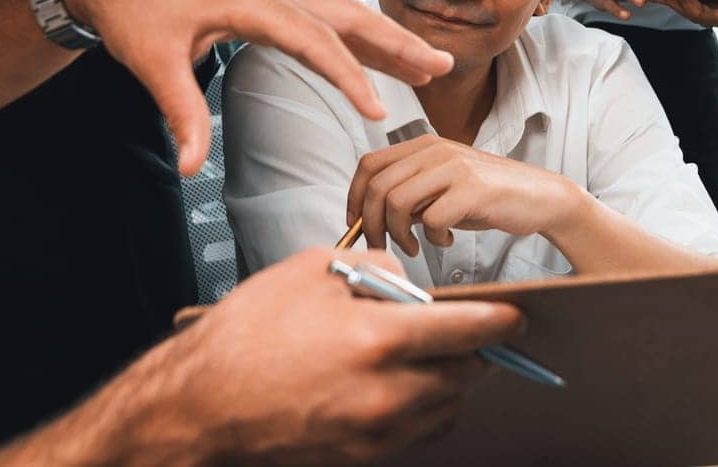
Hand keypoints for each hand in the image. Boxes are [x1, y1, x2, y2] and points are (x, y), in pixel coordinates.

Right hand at [15, 248, 522, 465]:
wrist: (201, 404)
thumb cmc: (247, 334)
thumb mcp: (309, 273)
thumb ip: (373, 269)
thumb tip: (407, 281)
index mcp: (376, 340)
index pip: (467, 331)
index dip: (499, 320)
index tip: (516, 314)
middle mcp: (385, 393)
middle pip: (465, 374)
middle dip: (474, 351)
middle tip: (467, 331)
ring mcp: (375, 432)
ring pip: (445, 407)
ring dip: (450, 380)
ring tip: (428, 355)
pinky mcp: (361, 456)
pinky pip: (417, 432)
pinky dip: (422, 408)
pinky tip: (398, 384)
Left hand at [60, 0, 452, 173]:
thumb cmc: (130, 9)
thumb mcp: (150, 61)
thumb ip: (180, 112)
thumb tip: (191, 166)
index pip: (314, 41)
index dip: (349, 77)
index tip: (377, 110)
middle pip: (348, 14)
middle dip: (397, 42)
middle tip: (440, 67)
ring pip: (341, 11)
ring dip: (385, 37)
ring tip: (427, 63)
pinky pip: (322, 14)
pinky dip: (356, 33)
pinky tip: (376, 50)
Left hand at [347, 135, 582, 254]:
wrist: (540, 197)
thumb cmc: (488, 197)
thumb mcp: (442, 187)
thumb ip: (410, 192)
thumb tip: (368, 216)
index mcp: (424, 145)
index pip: (369, 164)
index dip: (354, 197)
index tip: (356, 225)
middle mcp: (435, 150)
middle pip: (377, 186)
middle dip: (370, 224)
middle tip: (382, 245)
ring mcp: (454, 167)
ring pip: (397, 202)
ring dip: (399, 233)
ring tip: (414, 246)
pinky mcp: (472, 189)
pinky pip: (432, 219)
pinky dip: (433, 238)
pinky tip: (446, 240)